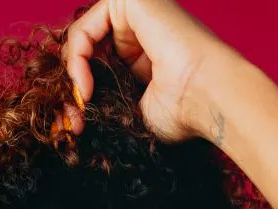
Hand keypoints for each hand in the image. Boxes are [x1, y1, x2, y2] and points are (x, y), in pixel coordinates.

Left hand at [59, 0, 231, 145]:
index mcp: (140, 53)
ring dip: (72, 77)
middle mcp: (136, 29)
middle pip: (84, 52)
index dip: (79, 95)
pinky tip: (85, 85)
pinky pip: (84, 28)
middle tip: (72, 120)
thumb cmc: (182, 111)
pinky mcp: (129, 1)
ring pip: (81, 40)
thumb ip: (104, 102)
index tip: (77, 126)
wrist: (207, 95)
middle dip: (70, 88)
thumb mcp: (132, 111)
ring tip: (82, 104)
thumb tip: (73, 113)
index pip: (95, 66)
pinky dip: (76, 59)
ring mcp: (133, 12)